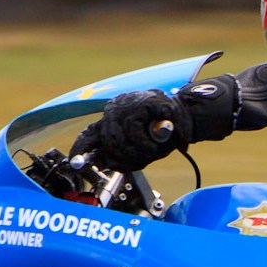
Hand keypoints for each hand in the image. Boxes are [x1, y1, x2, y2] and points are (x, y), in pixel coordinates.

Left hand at [70, 75, 238, 170]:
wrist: (189, 115)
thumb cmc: (167, 132)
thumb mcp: (142, 145)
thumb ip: (123, 152)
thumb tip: (103, 162)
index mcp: (113, 120)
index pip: (90, 135)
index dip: (82, 150)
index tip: (77, 162)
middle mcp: (114, 110)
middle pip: (107, 142)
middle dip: (123, 158)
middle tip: (142, 160)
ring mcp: (125, 105)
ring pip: (119, 140)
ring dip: (137, 152)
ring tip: (152, 151)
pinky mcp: (138, 104)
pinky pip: (132, 131)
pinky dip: (144, 142)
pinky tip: (154, 142)